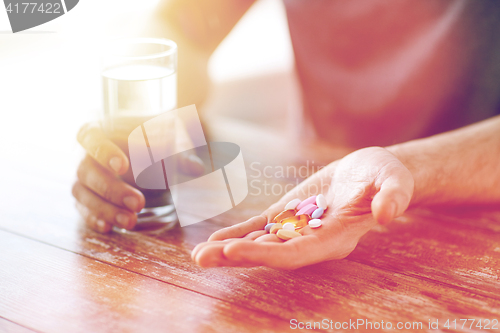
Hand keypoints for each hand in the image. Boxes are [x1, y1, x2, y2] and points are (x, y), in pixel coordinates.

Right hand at [73, 122, 203, 232]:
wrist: (151, 149)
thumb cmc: (156, 140)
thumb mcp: (170, 141)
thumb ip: (180, 154)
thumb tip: (196, 168)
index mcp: (102, 130)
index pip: (91, 136)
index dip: (103, 150)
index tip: (123, 166)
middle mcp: (87, 153)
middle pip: (87, 170)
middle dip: (112, 189)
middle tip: (139, 203)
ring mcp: (84, 177)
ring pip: (83, 193)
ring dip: (106, 209)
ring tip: (131, 222)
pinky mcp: (87, 197)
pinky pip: (83, 209)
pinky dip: (94, 219)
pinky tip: (110, 228)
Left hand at [192, 147, 413, 268]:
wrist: (373, 172)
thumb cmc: (387, 177)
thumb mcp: (395, 181)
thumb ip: (393, 197)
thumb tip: (387, 215)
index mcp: (337, 238)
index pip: (298, 253)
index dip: (267, 254)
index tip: (234, 250)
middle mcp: (313, 240)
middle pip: (271, 253)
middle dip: (237, 256)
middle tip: (201, 258)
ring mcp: (298, 229)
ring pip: (260, 243)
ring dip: (230, 249)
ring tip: (198, 255)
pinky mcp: (289, 215)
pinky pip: (260, 227)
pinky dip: (238, 232)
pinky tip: (214, 239)